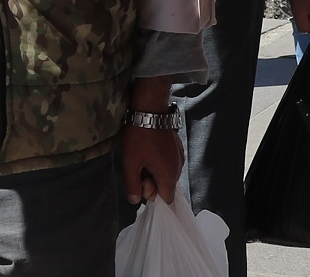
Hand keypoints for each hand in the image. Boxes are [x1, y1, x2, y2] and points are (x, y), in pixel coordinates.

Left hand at [121, 76, 181, 204]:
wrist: (150, 108)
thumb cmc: (139, 137)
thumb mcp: (130, 162)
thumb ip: (132, 184)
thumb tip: (135, 201)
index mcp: (169, 175)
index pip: (166, 198)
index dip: (151, 194)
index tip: (140, 181)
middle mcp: (179, 167)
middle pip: (166, 184)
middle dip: (151, 180)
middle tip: (137, 166)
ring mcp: (179, 155)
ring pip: (166, 171)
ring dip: (153, 169)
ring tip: (141, 155)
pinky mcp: (177, 145)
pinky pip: (168, 160)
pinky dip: (158, 159)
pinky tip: (147, 148)